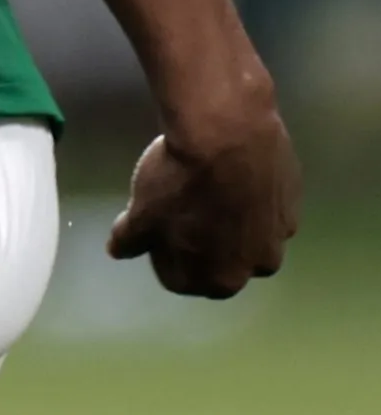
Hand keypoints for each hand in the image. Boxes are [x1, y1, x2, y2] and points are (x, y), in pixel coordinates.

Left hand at [110, 93, 298, 298]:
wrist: (229, 133)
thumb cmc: (180, 182)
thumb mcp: (141, 214)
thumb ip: (130, 240)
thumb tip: (120, 251)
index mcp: (218, 278)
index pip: (182, 281)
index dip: (163, 257)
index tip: (154, 234)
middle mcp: (257, 266)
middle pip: (222, 265)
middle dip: (201, 247)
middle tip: (181, 213)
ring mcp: (281, 235)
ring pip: (248, 239)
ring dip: (230, 225)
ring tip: (209, 193)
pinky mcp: (294, 203)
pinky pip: (266, 211)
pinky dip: (250, 202)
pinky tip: (234, 178)